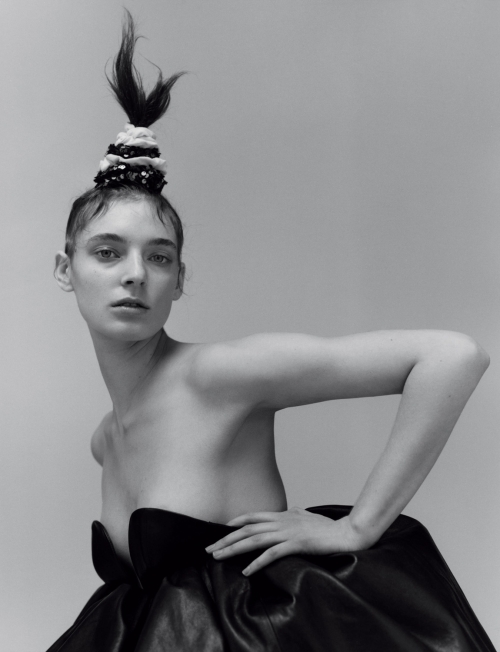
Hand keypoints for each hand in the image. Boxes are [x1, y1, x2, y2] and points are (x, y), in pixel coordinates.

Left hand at [205, 507, 374, 575]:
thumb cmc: (326, 527)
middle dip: (226, 538)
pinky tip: (246, 571)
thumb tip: (291, 510)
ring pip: (254, 540)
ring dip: (233, 549)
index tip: (221, 529)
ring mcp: (287, 533)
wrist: (344, 533)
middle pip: (247, 529)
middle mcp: (281, 522)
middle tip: (209, 548)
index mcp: (283, 515)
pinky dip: (257, 563)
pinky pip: (271, 554)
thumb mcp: (306, 516)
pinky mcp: (295, 545)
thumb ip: (295, 513)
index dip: (236, 522)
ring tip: (218, 557)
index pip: (253, 516)